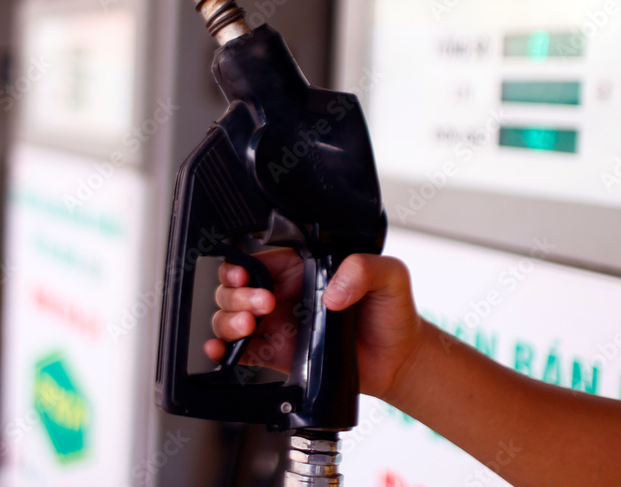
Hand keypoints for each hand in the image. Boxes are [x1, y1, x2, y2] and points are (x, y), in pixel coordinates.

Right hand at [203, 250, 423, 399]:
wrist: (398, 360)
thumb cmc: (392, 313)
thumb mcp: (389, 275)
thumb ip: (363, 269)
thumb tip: (330, 292)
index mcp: (300, 269)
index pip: (255, 261)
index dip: (241, 267)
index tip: (247, 276)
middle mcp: (283, 295)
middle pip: (234, 288)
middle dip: (235, 295)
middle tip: (262, 306)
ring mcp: (276, 325)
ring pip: (229, 317)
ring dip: (227, 321)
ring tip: (249, 327)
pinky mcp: (275, 355)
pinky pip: (238, 352)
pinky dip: (222, 350)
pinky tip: (222, 350)